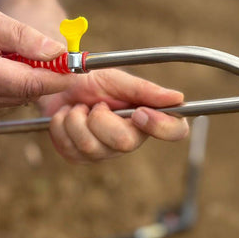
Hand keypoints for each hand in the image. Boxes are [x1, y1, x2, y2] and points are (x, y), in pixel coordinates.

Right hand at [0, 10, 70, 106]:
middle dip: (47, 78)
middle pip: (26, 93)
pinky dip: (19, 83)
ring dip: (33, 80)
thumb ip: (24, 37)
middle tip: (59, 59)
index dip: (56, 78)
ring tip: (29, 56)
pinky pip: (9, 97)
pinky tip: (16, 65)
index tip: (74, 68)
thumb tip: (56, 52)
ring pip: (19, 97)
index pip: (29, 84)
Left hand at [41, 69, 188, 162]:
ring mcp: (106, 151)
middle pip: (126, 143)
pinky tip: (67, 116)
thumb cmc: (94, 81)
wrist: (60, 86)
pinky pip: (71, 150)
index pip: (175, 130)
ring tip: (78, 107)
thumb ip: (146, 91)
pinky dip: (62, 127)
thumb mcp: (119, 80)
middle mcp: (132, 137)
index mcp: (148, 116)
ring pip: (93, 148)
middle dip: (101, 119)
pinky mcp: (81, 157)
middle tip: (96, 104)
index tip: (138, 112)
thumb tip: (178, 98)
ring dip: (77, 120)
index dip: (161, 126)